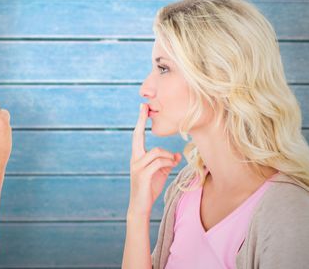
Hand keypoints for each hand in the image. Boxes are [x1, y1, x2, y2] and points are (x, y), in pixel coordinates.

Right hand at [128, 103, 180, 217]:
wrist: (140, 206)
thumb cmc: (149, 188)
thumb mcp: (160, 172)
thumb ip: (167, 162)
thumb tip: (177, 156)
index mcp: (137, 156)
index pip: (138, 135)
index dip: (140, 121)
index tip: (142, 107)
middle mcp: (134, 158)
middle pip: (137, 135)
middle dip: (141, 120)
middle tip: (144, 106)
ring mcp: (137, 166)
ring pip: (156, 151)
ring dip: (168, 156)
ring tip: (173, 162)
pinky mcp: (142, 174)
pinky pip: (159, 162)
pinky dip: (168, 162)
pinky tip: (172, 165)